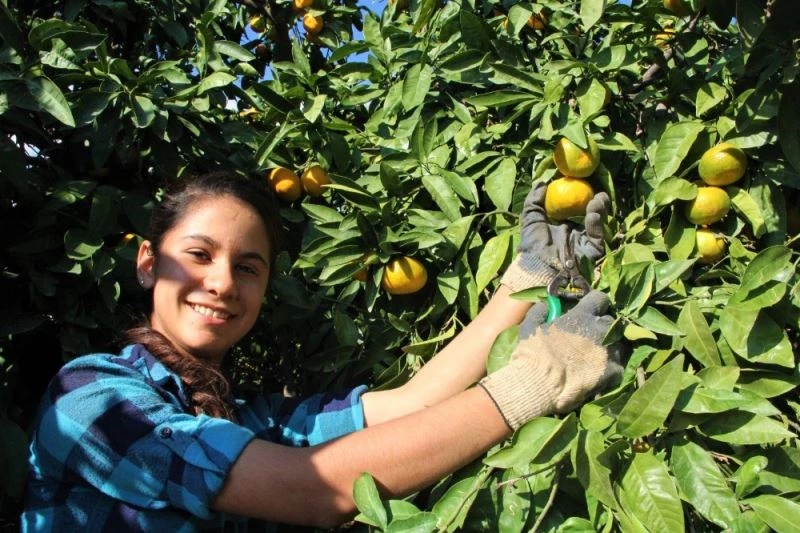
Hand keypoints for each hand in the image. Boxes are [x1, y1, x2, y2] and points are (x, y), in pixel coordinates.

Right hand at [479, 291, 621, 429]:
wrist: (540, 385)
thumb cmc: (533, 354)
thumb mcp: (529, 326)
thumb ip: (540, 311)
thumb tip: (546, 304)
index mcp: (581, 316)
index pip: (600, 298)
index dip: (595, 303)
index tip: (590, 309)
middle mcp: (600, 330)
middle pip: (612, 321)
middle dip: (604, 325)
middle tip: (592, 334)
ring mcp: (609, 351)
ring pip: (619, 342)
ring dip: (610, 345)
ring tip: (597, 354)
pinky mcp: (613, 372)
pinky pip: (619, 365)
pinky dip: (611, 367)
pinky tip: (599, 371)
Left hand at [500, 182, 609, 291]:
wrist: (537, 267)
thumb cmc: (532, 244)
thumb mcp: (530, 218)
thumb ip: (535, 199)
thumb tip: (541, 182)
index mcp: (563, 225)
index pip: (576, 207)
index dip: (581, 195)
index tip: (582, 183)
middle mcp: (577, 232)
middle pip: (591, 213)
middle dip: (597, 201)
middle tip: (597, 191)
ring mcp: (585, 242)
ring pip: (599, 223)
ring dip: (600, 209)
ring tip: (598, 198)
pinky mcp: (593, 251)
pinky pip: (598, 235)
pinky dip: (597, 223)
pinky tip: (593, 213)